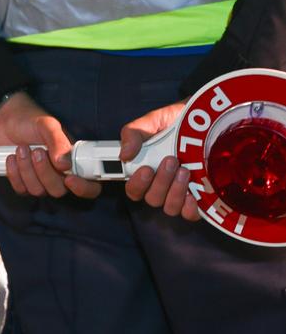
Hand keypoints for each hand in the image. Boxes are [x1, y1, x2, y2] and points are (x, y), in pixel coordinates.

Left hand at [0, 91, 100, 198]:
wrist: (5, 119)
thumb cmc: (31, 121)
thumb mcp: (47, 125)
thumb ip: (58, 142)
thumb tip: (65, 165)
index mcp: (73, 161)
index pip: (89, 185)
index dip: (83, 188)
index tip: (69, 178)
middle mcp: (59, 174)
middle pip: (58, 191)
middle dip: (45, 172)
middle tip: (37, 151)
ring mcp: (40, 180)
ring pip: (37, 191)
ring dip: (27, 169)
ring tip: (21, 148)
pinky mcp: (22, 182)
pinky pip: (21, 189)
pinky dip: (15, 173)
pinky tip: (11, 157)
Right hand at [120, 101, 199, 220]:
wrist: (208, 120)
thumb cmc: (177, 121)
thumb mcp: (153, 120)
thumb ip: (133, 133)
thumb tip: (124, 154)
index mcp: (145, 170)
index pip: (134, 190)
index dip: (137, 185)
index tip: (146, 169)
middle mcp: (161, 186)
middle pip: (153, 199)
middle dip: (161, 182)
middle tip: (171, 160)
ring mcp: (180, 193)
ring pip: (170, 207)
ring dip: (175, 191)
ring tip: (185, 171)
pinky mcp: (200, 198)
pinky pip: (190, 214)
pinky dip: (190, 208)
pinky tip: (193, 194)